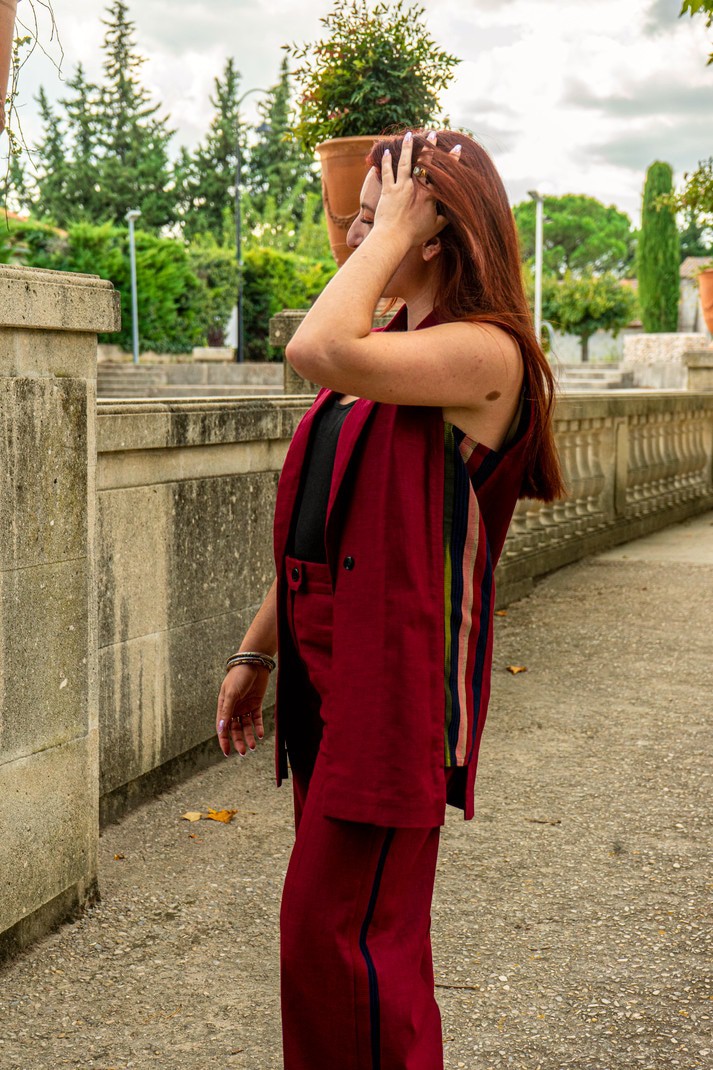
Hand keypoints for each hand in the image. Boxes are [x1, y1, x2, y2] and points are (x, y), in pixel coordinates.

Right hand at [216, 663, 268, 756]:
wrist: (254, 663)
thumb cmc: (239, 676)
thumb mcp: (231, 694)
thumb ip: (227, 711)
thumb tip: (220, 729)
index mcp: (224, 706)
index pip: (223, 727)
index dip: (224, 740)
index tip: (227, 752)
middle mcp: (234, 708)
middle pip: (235, 729)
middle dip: (238, 741)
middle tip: (244, 752)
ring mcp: (245, 706)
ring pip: (246, 726)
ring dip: (249, 736)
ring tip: (253, 746)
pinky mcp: (256, 704)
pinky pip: (256, 719)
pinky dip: (258, 727)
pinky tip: (260, 734)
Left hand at [373, 131, 459, 247]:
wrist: (393, 238)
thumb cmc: (413, 235)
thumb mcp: (434, 228)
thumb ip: (444, 220)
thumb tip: (453, 215)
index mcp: (430, 196)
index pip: (443, 174)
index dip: (451, 160)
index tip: (457, 148)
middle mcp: (417, 187)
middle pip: (425, 163)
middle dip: (430, 147)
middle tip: (433, 133)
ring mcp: (402, 187)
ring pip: (406, 162)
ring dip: (408, 147)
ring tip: (410, 135)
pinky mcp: (388, 190)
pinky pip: (388, 172)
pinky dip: (387, 161)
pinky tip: (387, 151)